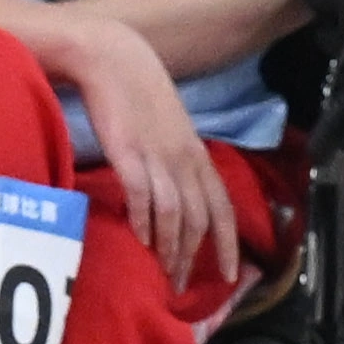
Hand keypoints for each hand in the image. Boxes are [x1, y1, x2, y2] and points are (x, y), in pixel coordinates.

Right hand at [48, 14, 238, 299]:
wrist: (111, 57)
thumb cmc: (136, 91)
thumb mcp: (166, 129)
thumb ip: (173, 159)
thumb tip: (174, 191)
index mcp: (195, 154)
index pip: (222, 206)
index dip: (228, 243)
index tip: (231, 275)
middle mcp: (183, 159)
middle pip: (199, 219)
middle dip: (194, 257)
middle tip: (183, 285)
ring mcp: (157, 157)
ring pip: (175, 215)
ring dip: (171, 248)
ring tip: (164, 274)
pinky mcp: (129, 153)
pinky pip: (143, 196)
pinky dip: (145, 222)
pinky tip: (141, 240)